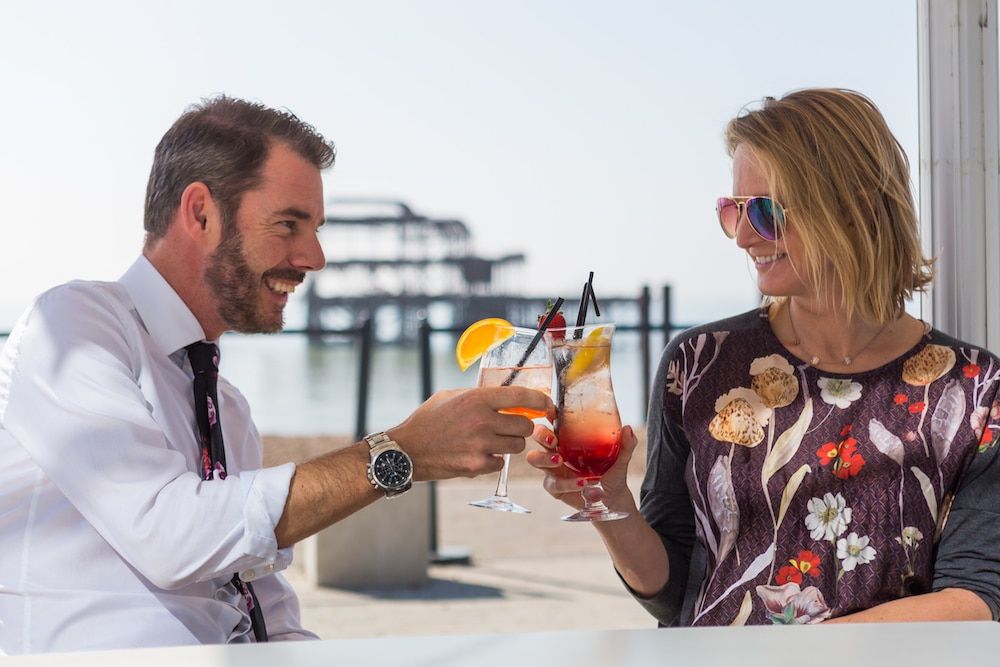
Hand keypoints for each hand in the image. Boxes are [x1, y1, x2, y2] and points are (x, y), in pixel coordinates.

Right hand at [388, 387, 554, 480]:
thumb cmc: (427, 420)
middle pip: (525, 425)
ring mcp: (481, 444)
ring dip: (510, 445)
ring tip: (492, 441)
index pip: (521, 396)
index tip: (548, 404)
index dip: (540, 400)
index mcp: (477, 399)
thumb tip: (503, 395)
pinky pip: (501, 463)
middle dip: (521, 427)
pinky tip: (478, 455)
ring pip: (517, 446)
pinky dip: (494, 460)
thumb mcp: (451, 397)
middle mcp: (483, 420)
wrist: (407, 450)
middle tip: (510, 428)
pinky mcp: (477, 465)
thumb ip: (478, 396)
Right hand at [526, 423, 637, 508]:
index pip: (554, 420)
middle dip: (541, 435)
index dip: (548, 413)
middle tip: (553, 440)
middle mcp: (557, 449)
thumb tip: (628, 430)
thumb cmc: (612, 472)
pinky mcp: (554, 487)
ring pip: (535, 459)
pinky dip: (566, 483)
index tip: (552, 411)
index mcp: (569, 437)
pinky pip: (552, 483)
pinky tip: (581, 483)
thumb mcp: (621, 458)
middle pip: (537, 436)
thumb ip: (626, 445)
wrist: (612, 498)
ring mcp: (553, 468)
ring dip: (545, 458)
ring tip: (559, 460)